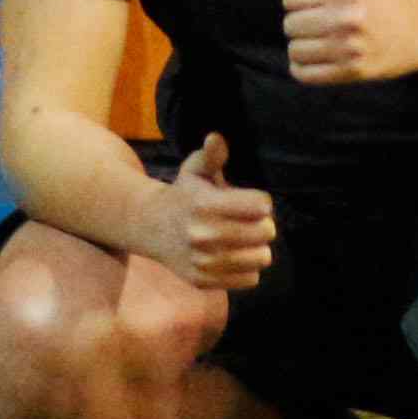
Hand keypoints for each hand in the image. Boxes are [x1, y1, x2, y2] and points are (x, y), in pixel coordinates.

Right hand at [137, 132, 276, 292]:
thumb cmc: (184, 194)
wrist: (151, 227)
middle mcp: (204, 235)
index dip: (259, 201)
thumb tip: (216, 138)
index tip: (248, 200)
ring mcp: (203, 261)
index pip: (262, 206)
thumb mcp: (195, 170)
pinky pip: (250, 279)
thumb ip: (211, 155)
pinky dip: (246, 268)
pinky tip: (231, 255)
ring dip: (257, 248)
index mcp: (205, 204)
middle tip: (247, 220)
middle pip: (266, 232)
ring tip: (241, 239)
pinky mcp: (203, 281)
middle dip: (262, 224)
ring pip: (262, 258)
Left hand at [280, 0, 417, 85]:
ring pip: (295, 50)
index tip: (314, 0)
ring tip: (318, 39)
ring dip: (301, 45)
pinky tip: (316, 57)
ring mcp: (350, 49)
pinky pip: (305, 73)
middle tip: (318, 21)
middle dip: (300, 21)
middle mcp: (347, 19)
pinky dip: (303, 68)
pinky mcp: (352, 72)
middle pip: (290, 25)